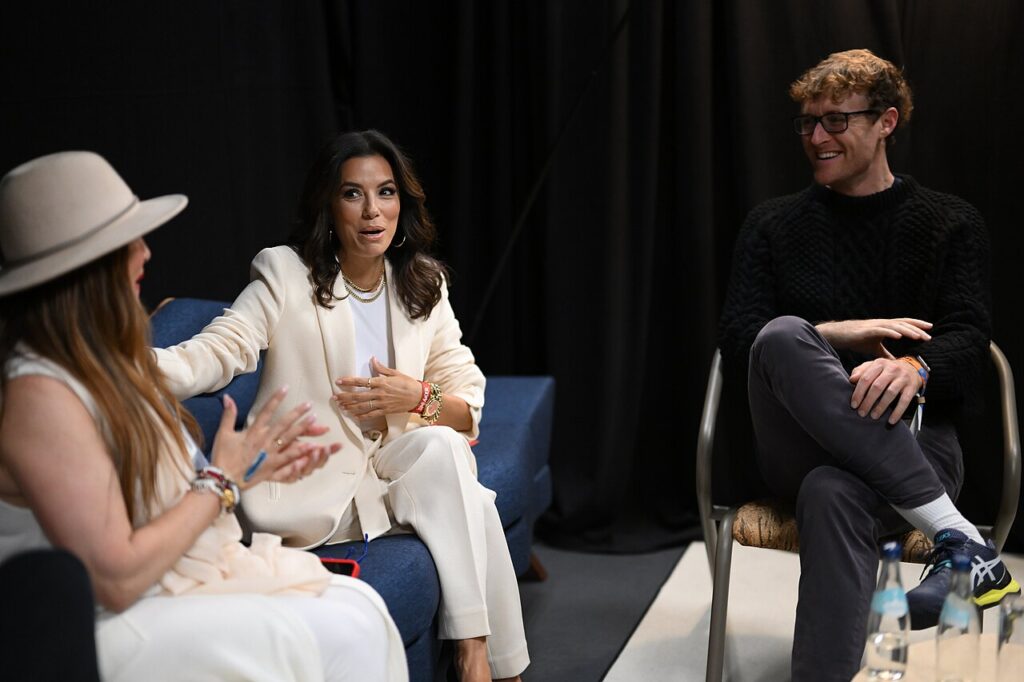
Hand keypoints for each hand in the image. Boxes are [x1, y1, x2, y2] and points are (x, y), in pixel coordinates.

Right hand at [210, 387, 340, 488]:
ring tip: (313, 419)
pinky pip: (289, 458)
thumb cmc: (223, 457)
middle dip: (296, 412)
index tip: (285, 388)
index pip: (266, 411)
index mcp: (252, 432)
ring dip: (302, 428)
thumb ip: (229, 415)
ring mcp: (270, 454)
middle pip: (283, 423)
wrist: (224, 479)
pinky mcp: (272, 467)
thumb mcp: (223, 433)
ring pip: (289, 438)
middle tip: (308, 404)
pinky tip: (311, 445)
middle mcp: (264, 441)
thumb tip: (228, 397)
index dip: (276, 398)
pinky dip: (300, 452)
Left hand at [334, 356, 423, 418]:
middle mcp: (379, 393)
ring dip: (350, 407)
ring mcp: (382, 403)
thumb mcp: (395, 373)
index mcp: (381, 382)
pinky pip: (371, 414)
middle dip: (345, 397)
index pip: (361, 381)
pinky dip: (362, 416)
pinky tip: (354, 416)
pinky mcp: (385, 411)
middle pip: (358, 396)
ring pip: (362, 406)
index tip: (338, 382)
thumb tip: (372, 359)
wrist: (419, 396)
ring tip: (341, 407)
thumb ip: (381, 368)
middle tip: (335, 398)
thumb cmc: (408, 383)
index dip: (348, 382)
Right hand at [816, 318, 931, 355]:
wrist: (838, 335)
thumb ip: (885, 354)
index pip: (905, 324)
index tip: (930, 329)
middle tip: (929, 336)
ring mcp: (875, 326)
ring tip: (918, 336)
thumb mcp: (873, 348)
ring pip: (895, 326)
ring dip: (908, 331)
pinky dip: (891, 332)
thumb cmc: (855, 340)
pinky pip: (882, 330)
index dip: (917, 325)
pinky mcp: (867, 330)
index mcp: (885, 327)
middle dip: (917, 329)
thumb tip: (895, 362)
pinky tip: (899, 336)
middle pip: (904, 324)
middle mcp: (882, 323)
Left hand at [849, 358, 923, 423]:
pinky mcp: (912, 387)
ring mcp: (903, 378)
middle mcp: (891, 369)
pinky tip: (891, 420)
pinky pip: (905, 401)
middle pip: (877, 386)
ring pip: (890, 393)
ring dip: (881, 407)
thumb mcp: (873, 367)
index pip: (866, 378)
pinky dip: (897, 412)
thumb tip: (851, 379)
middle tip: (861, 412)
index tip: (854, 404)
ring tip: (873, 416)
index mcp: (879, 364)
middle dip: (868, 401)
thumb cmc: (887, 370)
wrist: (911, 368)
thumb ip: (861, 372)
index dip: (858, 393)